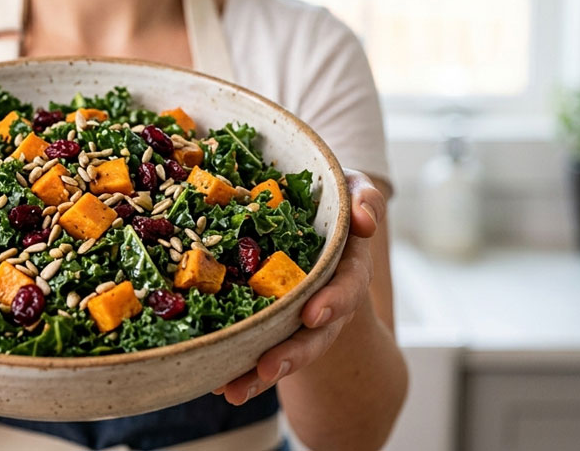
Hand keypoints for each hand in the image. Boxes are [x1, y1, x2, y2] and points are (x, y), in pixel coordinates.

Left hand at [214, 169, 386, 404]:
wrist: (307, 216)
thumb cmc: (329, 199)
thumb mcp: (351, 188)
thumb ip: (365, 199)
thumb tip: (364, 220)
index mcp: (347, 268)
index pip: (346, 288)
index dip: (333, 303)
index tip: (312, 314)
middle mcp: (325, 299)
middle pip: (316, 334)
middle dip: (294, 353)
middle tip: (268, 367)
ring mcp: (296, 315)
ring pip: (284, 350)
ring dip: (260, 374)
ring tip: (233, 391)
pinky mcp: (268, 322)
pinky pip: (255, 348)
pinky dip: (237, 369)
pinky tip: (214, 384)